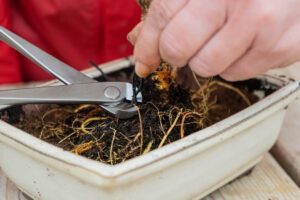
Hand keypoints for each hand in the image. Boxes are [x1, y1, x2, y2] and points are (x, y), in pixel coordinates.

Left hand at [129, 0, 299, 80]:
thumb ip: (170, 8)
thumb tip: (139, 41)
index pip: (163, 16)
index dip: (147, 45)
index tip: (144, 62)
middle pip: (179, 48)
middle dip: (175, 53)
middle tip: (185, 46)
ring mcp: (264, 24)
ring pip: (206, 68)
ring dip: (204, 60)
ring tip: (221, 39)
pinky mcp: (283, 48)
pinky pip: (235, 75)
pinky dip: (230, 65)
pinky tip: (243, 44)